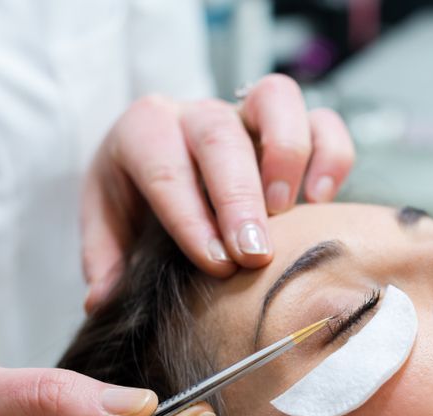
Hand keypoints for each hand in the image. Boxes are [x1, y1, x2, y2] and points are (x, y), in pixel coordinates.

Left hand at [81, 73, 354, 310]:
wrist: (160, 164)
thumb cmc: (136, 198)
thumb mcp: (107, 224)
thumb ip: (104, 260)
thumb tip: (102, 299)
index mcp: (144, 131)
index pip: (165, 167)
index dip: (191, 217)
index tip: (215, 264)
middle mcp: (197, 114)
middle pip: (220, 136)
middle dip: (240, 199)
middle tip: (253, 255)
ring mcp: (246, 113)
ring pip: (276, 99)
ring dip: (286, 156)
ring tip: (288, 213)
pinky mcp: (290, 125)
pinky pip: (322, 121)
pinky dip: (330, 155)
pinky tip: (321, 201)